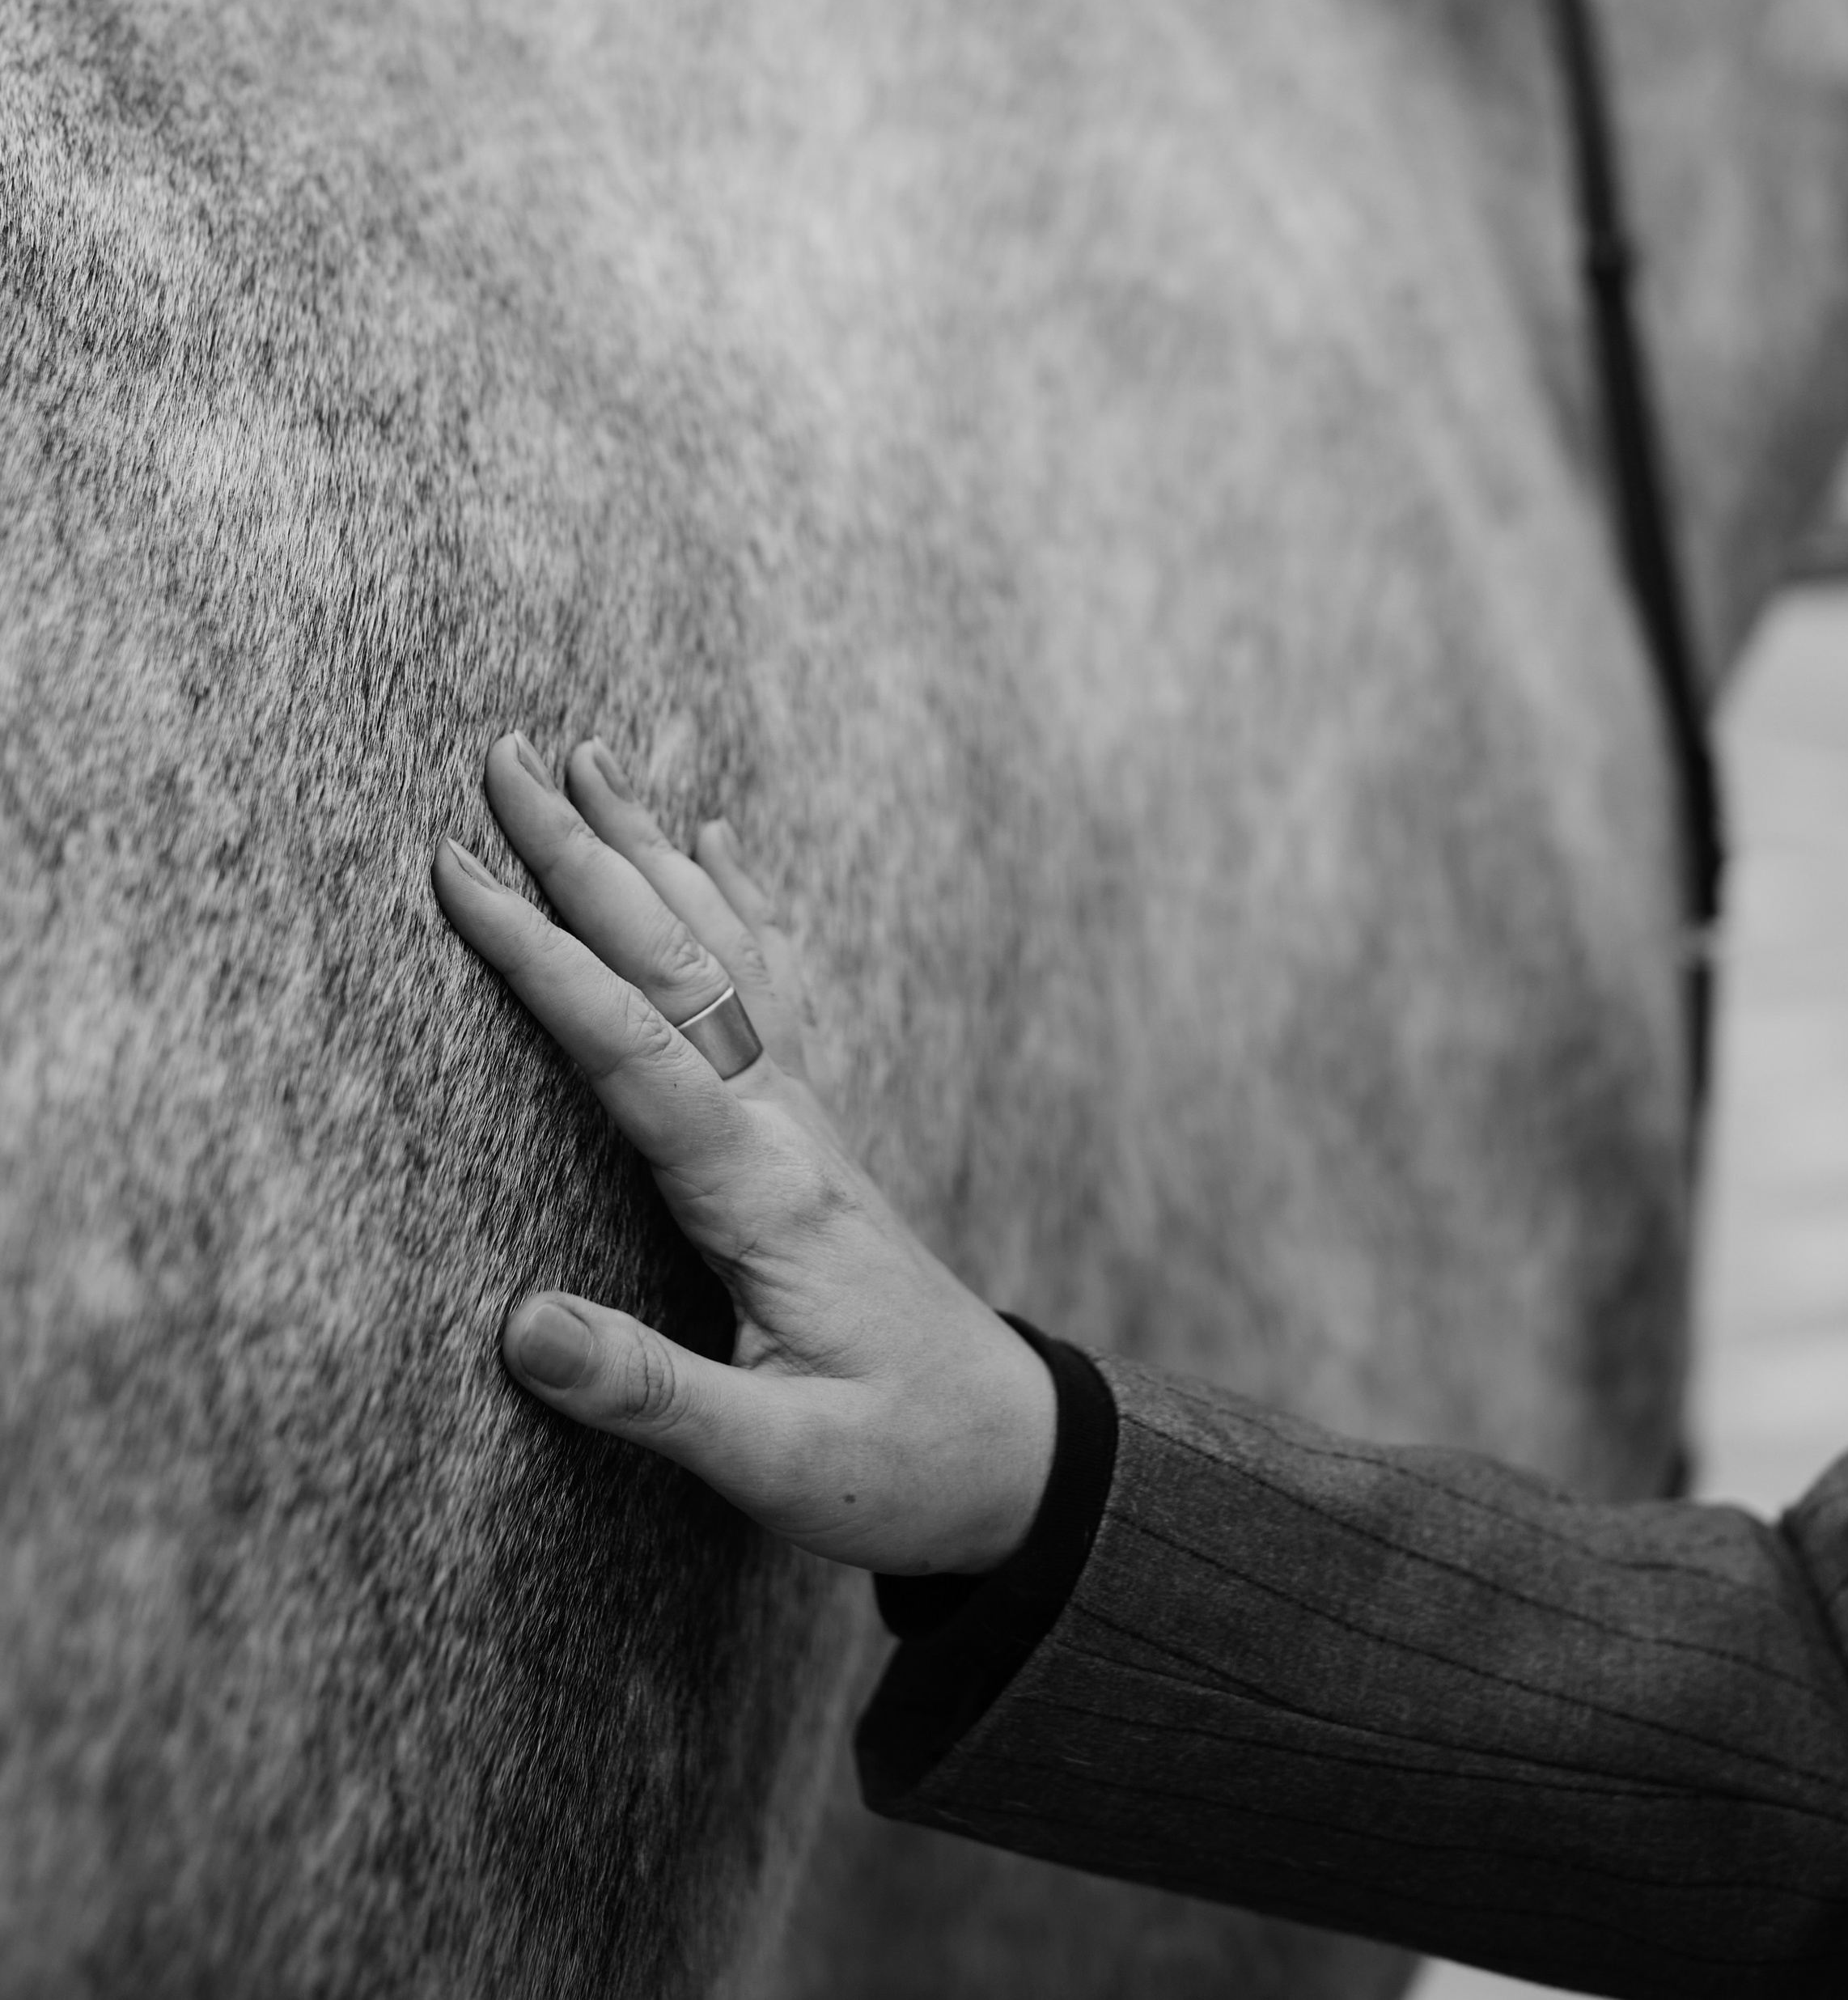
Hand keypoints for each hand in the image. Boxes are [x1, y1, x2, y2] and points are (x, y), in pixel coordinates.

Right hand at [433, 733, 1056, 1575]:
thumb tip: (518, 1326)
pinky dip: (730, 896)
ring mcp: (800, 1118)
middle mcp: (781, 1125)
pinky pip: (765, 982)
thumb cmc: (896, 1463)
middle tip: (504, 755)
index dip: (541, 955)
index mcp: (759, 1190)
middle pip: (673, 958)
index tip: (459, 872)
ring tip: (587, 755)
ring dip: (645, 848)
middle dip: (583, 852)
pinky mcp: (806, 1133)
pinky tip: (712, 837)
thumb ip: (648, 1395)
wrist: (1018, 1455)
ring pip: (715, 946)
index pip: (633, 1045)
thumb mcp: (771, 1460)